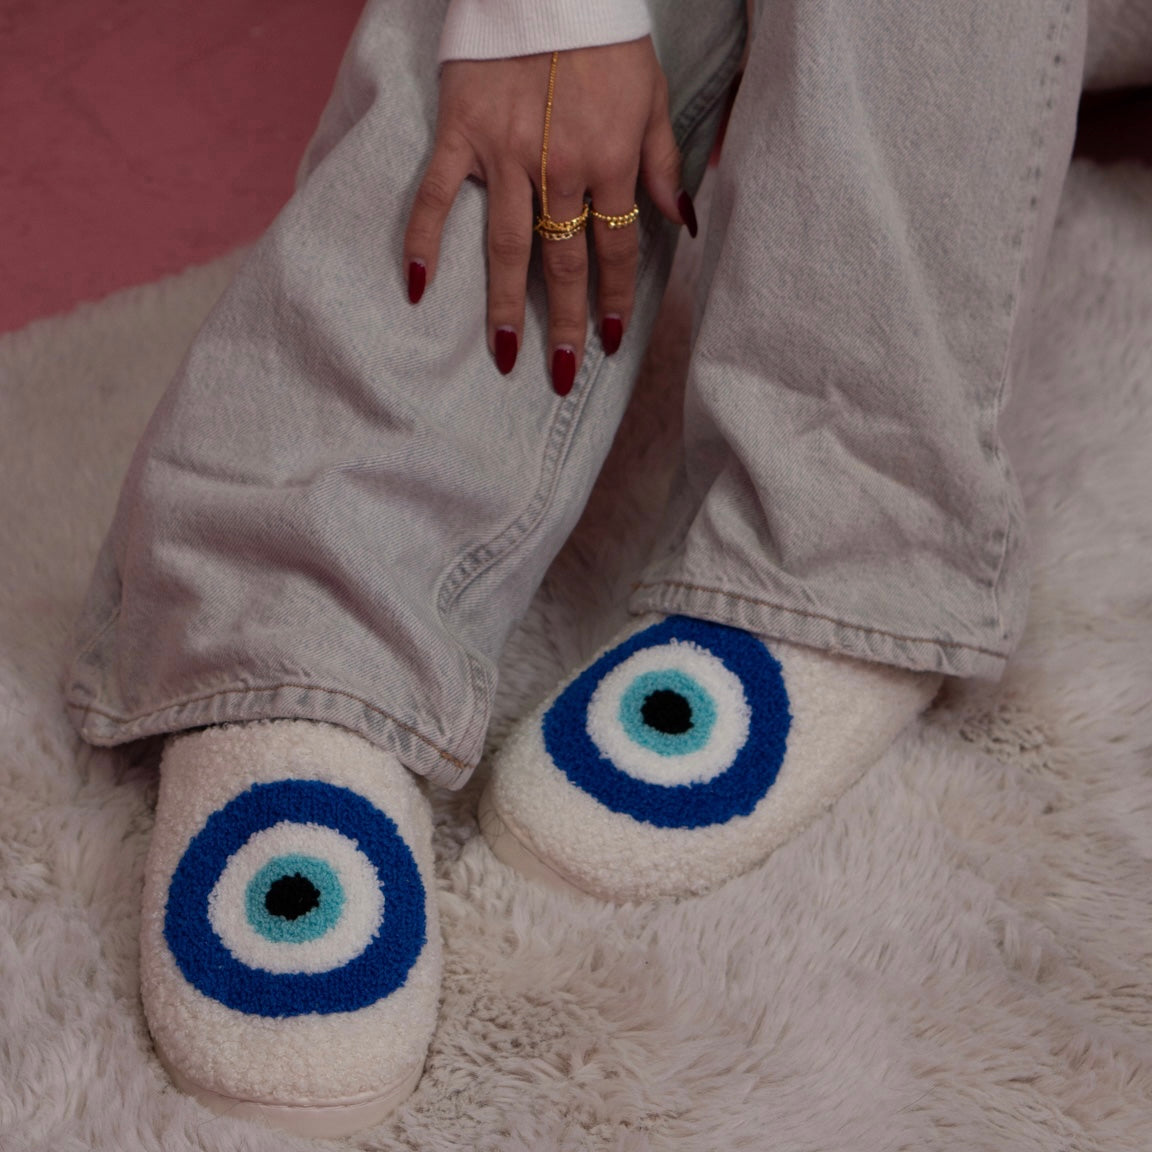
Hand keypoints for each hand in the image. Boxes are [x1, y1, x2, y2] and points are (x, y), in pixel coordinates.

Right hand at [404, 38, 693, 393]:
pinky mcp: (460, 134)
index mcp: (610, 160)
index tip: (609, 339)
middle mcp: (559, 168)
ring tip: (506, 356)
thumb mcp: (653, 95)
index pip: (617, 247)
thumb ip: (665, 163)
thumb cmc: (606, 37)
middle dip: (565, 322)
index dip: (615, 296)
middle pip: (564, 262)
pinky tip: (418, 289)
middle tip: (561, 372)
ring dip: (504, 306)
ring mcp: (505, 155)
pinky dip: (423, 241)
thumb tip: (682, 223)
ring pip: (506, 247)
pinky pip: (436, 197)